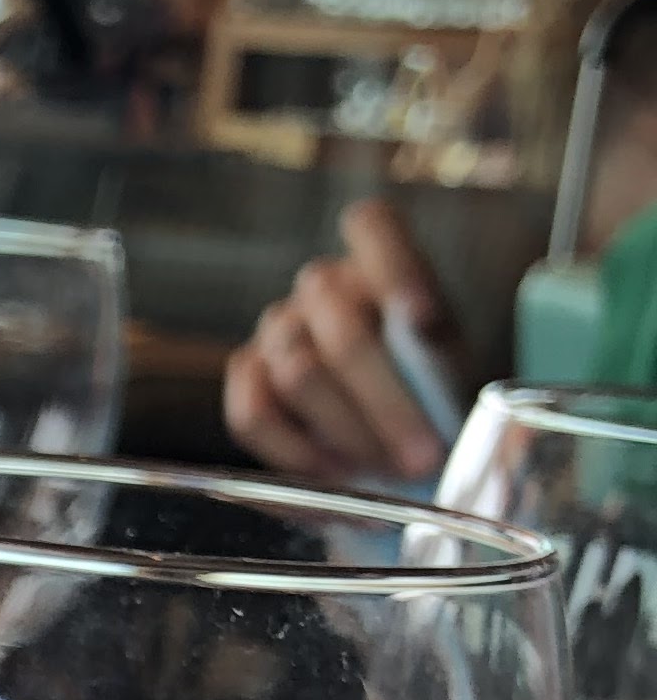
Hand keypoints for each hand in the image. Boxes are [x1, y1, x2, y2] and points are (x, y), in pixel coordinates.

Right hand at [224, 201, 467, 482]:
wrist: (397, 431)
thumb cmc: (432, 392)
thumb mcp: (452, 365)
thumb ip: (436, 349)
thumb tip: (421, 338)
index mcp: (378, 260)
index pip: (370, 226)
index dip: (394, 270)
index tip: (424, 322)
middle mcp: (321, 286)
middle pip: (340, 329)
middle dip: (387, 403)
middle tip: (425, 456)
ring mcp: (276, 329)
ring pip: (297, 375)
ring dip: (349, 432)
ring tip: (389, 471)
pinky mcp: (248, 376)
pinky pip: (253, 414)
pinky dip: (298, 452)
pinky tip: (339, 472)